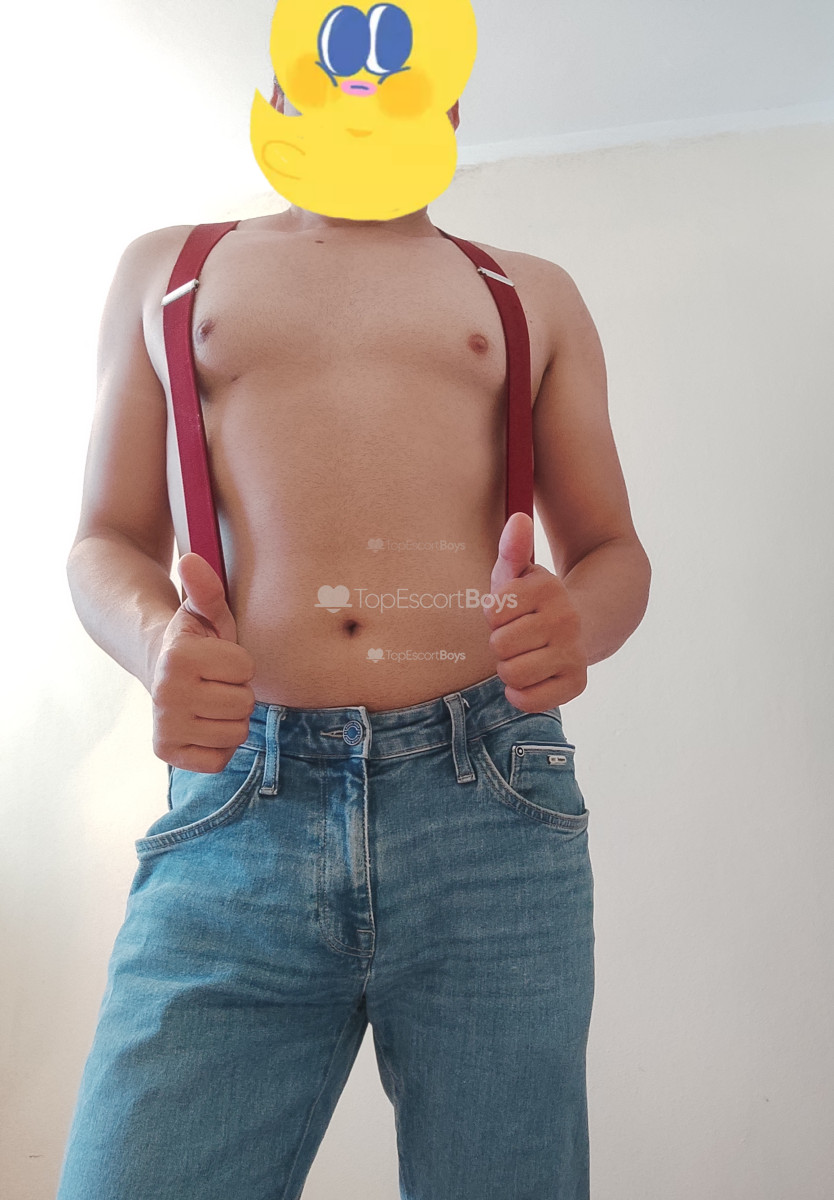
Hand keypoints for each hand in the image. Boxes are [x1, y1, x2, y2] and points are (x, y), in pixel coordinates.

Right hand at [150, 553, 256, 772]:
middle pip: (243, 704)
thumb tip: (193, 559)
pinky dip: (218, 745)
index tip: (219, 657)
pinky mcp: (167, 752)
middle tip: (215, 682)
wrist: (160, 669)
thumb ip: (206, 588)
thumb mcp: (207, 611)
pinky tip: (204, 723)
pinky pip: (218, 760)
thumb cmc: (197, 641)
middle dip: (236, 691)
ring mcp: (164, 725)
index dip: (239, 662)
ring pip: (235, 733)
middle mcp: (165, 694)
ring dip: (230, 718)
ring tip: (210, 700)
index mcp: (178, 658)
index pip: (246, 669)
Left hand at [482, 512, 587, 712]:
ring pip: (511, 674)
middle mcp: (566, 619)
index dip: (494, 614)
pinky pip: (529, 700)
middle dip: (500, 642)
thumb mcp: (520, 571)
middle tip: (517, 636)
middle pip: (499, 645)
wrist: (587, 622)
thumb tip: (518, 519)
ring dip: (508, 669)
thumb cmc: (535, 600)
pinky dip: (521, 695)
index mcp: (548, 587)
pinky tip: (528, 680)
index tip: (510, 611)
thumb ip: (513, 547)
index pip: (491, 612)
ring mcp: (574, 652)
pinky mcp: (577, 682)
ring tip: (522, 655)